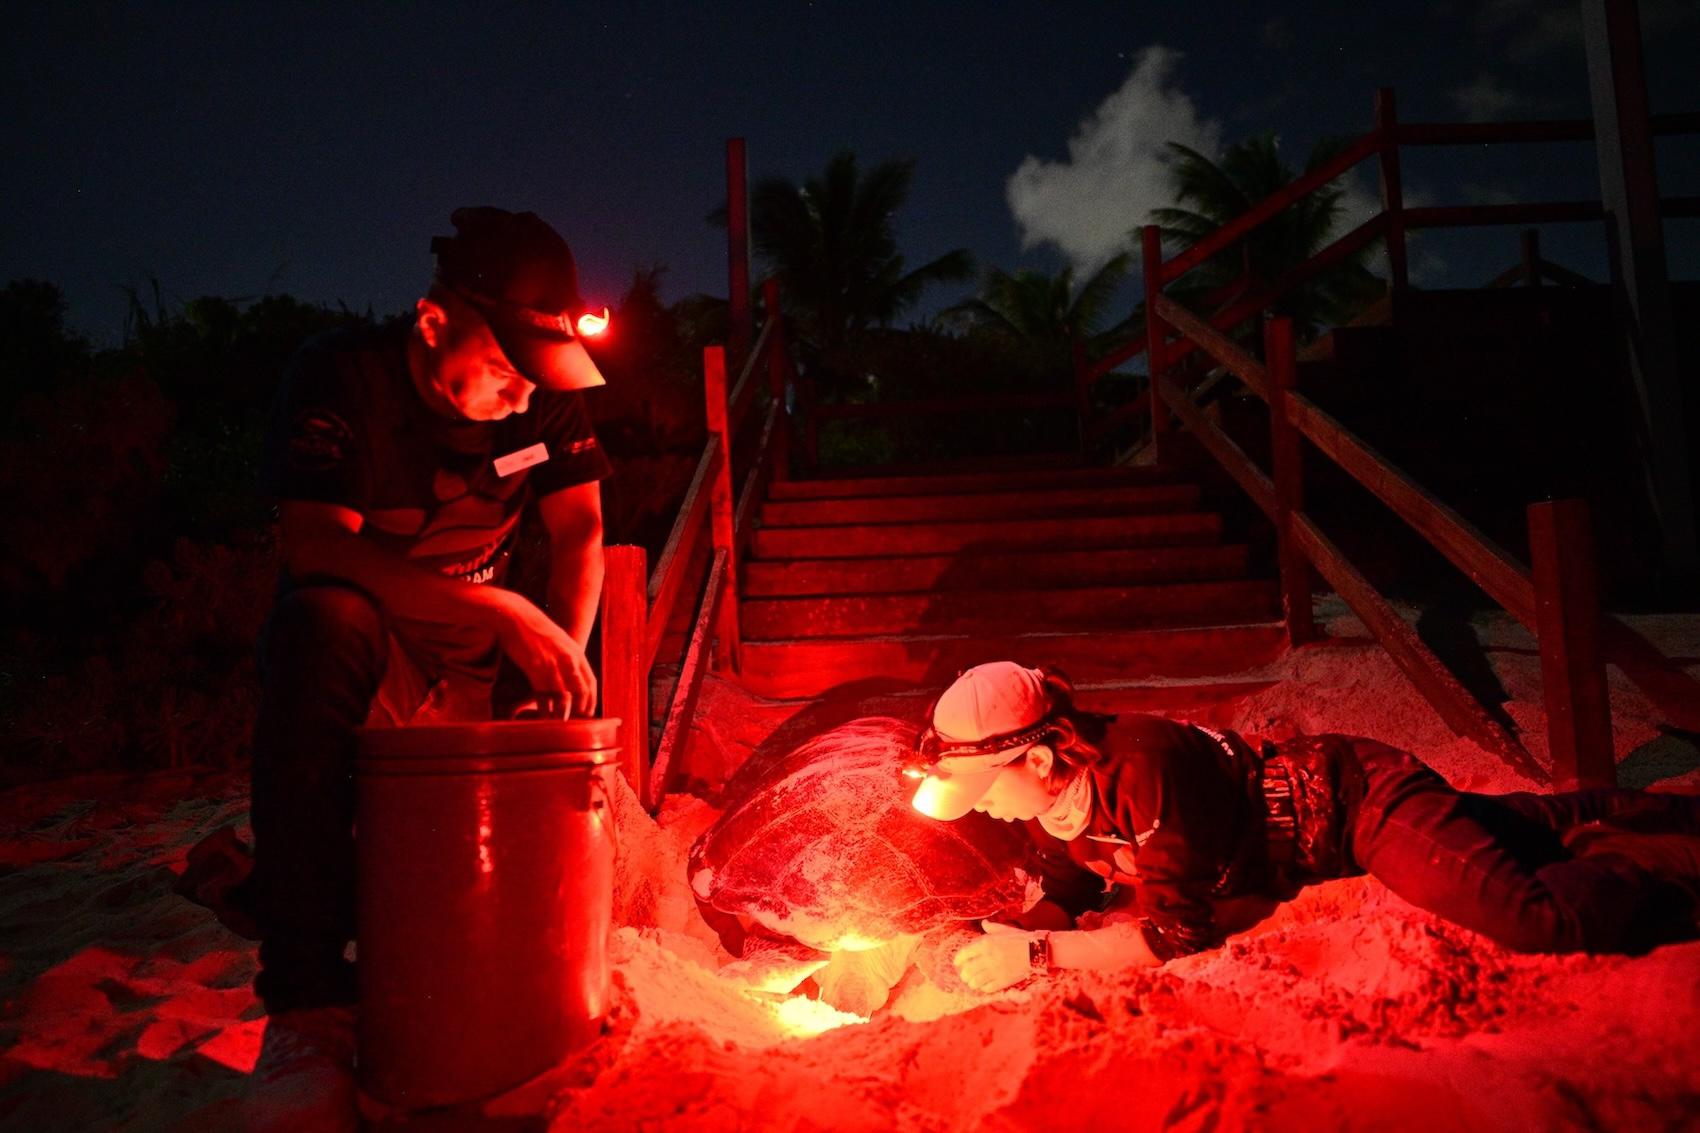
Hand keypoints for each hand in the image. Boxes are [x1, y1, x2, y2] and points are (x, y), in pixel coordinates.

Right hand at [484, 591, 597, 716]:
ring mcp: (552, 664)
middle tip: (577, 723)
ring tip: (561, 725)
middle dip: (580, 710)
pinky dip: (544, 708)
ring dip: (563, 714)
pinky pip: (543, 694)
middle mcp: (568, 660)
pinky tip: (544, 716)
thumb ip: (568, 657)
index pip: (590, 682)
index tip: (588, 712)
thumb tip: (572, 674)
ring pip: (563, 697)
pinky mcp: (535, 668)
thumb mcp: (560, 640)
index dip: (591, 700)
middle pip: (581, 691)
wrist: (516, 615)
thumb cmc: (536, 628)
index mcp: (576, 652)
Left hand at [952, 921, 1042, 992]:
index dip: (958, 959)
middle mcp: (987, 958)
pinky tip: (984, 985)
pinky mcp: (1003, 981)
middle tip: (965, 975)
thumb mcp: (1004, 930)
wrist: (1036, 951)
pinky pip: (987, 988)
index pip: (964, 953)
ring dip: (972, 982)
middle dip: (964, 974)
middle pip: (967, 970)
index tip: (957, 963)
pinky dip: (983, 988)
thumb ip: (991, 928)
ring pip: (975, 981)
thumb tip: (984, 923)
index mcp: (986, 943)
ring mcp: (995, 970)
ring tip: (973, 982)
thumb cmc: (1020, 939)